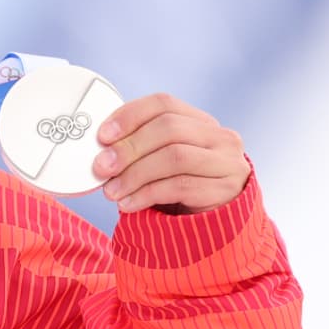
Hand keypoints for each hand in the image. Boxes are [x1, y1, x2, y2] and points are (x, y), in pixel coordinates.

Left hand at [92, 93, 247, 214]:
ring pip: (175, 157)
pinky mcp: (225, 191)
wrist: (213, 225)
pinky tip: (128, 204)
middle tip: (101, 167)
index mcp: (201, 122)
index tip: (102, 136)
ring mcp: (227, 163)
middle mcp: (220, 137)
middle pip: (169, 128)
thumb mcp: (160, 162)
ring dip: (135, 174)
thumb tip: (100, 150)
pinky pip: (181, 186)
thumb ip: (139, 149)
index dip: (130, 115)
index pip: (163, 103)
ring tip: (111, 191)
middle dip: (129, 148)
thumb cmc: (180, 189)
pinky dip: (147, 194)